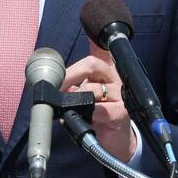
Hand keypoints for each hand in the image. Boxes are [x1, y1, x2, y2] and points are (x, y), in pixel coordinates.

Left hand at [63, 41, 137, 162]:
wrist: (113, 143)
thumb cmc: (96, 118)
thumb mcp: (82, 100)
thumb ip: (72, 90)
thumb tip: (54, 85)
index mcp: (105, 73)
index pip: (100, 51)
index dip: (94, 40)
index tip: (88, 34)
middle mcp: (115, 79)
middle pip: (92, 65)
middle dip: (70, 74)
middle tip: (56, 87)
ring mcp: (121, 95)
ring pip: (92, 88)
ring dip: (75, 99)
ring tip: (68, 110)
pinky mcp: (122, 112)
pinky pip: (101, 109)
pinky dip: (89, 113)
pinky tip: (86, 119)